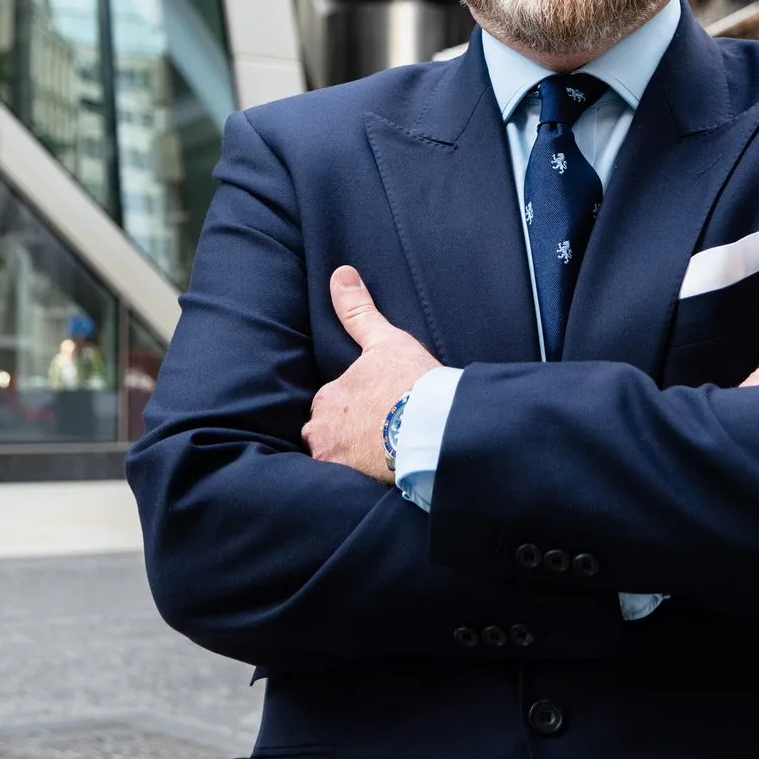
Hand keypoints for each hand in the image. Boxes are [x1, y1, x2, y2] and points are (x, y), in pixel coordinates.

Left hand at [304, 267, 442, 482]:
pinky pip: (345, 484)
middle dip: (346, 435)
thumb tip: (340, 273)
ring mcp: (335, 459)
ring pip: (334, 459)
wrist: (435, 427)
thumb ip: (358, 311)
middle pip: (327, 434)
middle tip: (380, 435)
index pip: (331, 405)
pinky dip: (358, 480)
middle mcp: (323, 429)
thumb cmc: (413, 382)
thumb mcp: (386, 341)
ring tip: (380, 458)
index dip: (354, 408)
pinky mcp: (350, 483)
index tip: (377, 411)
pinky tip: (379, 477)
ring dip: (350, 458)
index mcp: (330, 396)